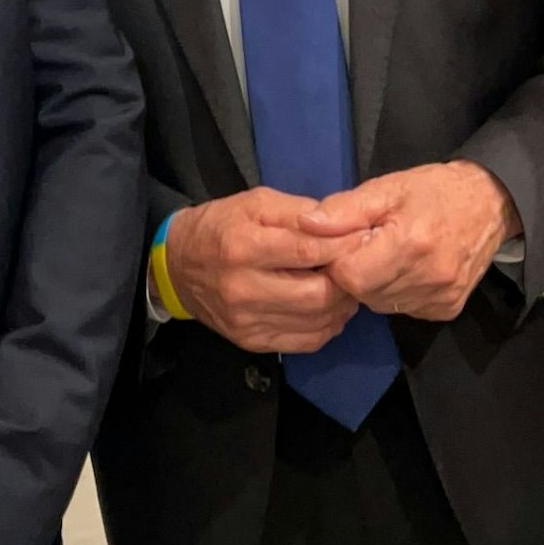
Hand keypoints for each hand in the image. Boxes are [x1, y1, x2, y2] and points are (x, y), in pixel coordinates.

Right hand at [163, 188, 359, 352]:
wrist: (178, 267)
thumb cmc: (221, 226)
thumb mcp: (256, 202)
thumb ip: (299, 212)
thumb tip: (341, 226)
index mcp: (244, 247)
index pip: (308, 251)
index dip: (344, 246)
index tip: (365, 239)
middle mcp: (244, 289)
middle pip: (317, 295)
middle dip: (346, 281)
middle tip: (358, 266)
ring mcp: (247, 321)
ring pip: (315, 322)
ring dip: (342, 305)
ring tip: (348, 286)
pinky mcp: (251, 342)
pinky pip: (305, 342)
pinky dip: (327, 326)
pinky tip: (330, 308)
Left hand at [302, 162, 516, 321]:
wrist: (490, 203)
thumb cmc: (433, 190)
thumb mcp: (386, 188)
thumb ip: (344, 209)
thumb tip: (306, 226)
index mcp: (410, 243)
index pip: (349, 274)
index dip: (339, 258)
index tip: (348, 239)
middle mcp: (429, 277)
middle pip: (363, 292)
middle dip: (355, 271)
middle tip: (369, 244)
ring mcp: (441, 298)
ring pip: (381, 304)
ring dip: (375, 283)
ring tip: (389, 254)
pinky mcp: (447, 310)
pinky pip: (404, 309)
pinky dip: (396, 292)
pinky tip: (407, 269)